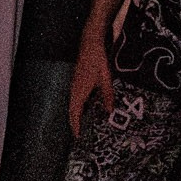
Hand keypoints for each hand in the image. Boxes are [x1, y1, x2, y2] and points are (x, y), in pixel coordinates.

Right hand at [68, 23, 111, 137]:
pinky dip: (79, 105)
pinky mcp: (77, 79)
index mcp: (78, 92)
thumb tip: (108, 111)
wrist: (90, 43)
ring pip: (74, 103)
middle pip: (72, 110)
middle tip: (79, 133)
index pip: (74, 114)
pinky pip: (76, 97)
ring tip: (83, 123)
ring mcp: (74, 84)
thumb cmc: (97, 60)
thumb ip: (107, 96)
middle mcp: (74, 89)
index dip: (75, 126)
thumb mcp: (105, 79)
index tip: (77, 137)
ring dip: (77, 114)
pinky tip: (88, 106)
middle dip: (74, 122)